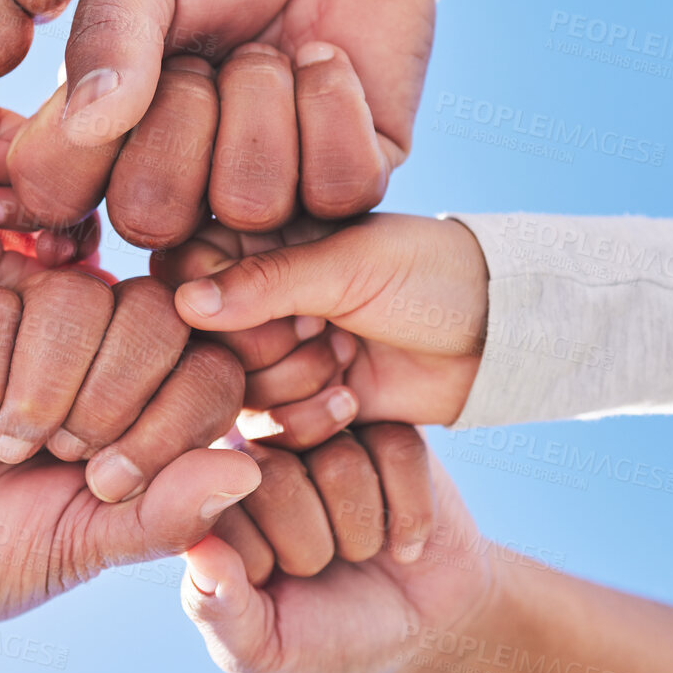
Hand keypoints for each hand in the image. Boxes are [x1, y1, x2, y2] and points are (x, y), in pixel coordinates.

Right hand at [0, 100, 110, 302]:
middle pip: (82, 209)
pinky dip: (11, 156)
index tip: (53, 270)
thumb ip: (46, 278)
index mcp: (18, 252)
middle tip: (33, 246)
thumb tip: (110, 287)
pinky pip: (36, 133)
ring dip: (28, 196)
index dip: (79, 259)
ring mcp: (11, 165)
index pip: (81, 251)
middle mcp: (20, 208)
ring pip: (64, 173)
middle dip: (61, 230)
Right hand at [0, 274, 257, 659]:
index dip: (171, 419)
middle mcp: (99, 346)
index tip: (108, 485)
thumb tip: (249, 467)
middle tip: (59, 455)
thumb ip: (165, 512)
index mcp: (148, 400)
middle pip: (153, 313)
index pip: (210, 364)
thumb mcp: (87, 546)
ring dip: (39, 390)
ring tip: (4, 445)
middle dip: (107, 400)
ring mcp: (27, 320)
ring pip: (74, 297)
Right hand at [7, 0, 435, 239]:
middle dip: (182, 117)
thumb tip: (87, 126)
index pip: (56, 199)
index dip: (79, 154)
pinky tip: (324, 62)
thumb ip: (106, 36)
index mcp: (101, 136)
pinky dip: (334, 110)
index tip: (118, 75)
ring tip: (269, 51)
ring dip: (263, 103)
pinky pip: (336, 190)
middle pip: (152, 217)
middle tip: (203, 56)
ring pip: (250, 205)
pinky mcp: (347, 183)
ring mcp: (263, 192)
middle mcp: (175, 182)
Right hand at [157, 214, 487, 425]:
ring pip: (230, 389)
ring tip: (346, 356)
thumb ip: (266, 282)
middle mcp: (251, 299)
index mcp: (255, 241)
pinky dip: (311, 419)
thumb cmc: (428, 276)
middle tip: (325, 328)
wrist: (490, 339)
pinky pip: (266, 430)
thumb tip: (182, 304)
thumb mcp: (350, 265)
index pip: (184, 271)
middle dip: (268, 347)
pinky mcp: (294, 405)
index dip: (219, 300)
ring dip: (294, 382)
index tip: (284, 299)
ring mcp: (270, 354)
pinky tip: (352, 397)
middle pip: (201, 342)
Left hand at [185, 441, 495, 672]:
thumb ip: (218, 610)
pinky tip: (404, 543)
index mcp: (213, 499)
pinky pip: (398, 449)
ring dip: (363, 532)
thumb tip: (198, 549)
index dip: (262, 562)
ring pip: (339, 460)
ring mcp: (325, 430)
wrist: (421, 630)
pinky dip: (411, 516)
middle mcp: (260, 451)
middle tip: (324, 566)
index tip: (276, 584)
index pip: (219, 508)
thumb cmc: (330, 636)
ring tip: (361, 552)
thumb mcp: (264, 646)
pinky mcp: (388, 423)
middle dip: (314, 547)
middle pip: (275, 478)